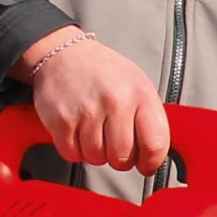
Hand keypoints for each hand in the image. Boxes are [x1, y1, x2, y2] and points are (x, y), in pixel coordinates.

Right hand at [10, 28, 169, 175]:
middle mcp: (115, 101)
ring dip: (95, 152)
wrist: (64, 53)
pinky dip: (74, 148)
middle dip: (119, 158)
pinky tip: (77, 129)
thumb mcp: (139, 88)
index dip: (150, 162)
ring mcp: (87, 109)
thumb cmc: (106, 75)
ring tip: (93, 129)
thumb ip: (151, 122)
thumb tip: (155, 158)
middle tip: (113, 140)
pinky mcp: (62, 118)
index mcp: (140, 94)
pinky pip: (73, 154)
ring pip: (97, 159)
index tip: (145, 163)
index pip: (154, 145)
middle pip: (122, 158)